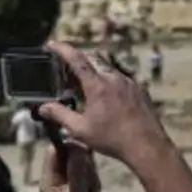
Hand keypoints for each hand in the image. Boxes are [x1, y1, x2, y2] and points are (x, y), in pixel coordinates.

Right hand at [38, 42, 169, 167]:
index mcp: (98, 85)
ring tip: (81, 84)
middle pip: (93, 58)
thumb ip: (60, 115)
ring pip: (107, 67)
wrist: (148, 147)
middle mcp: (115, 79)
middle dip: (77, 58)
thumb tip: (43, 108)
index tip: (51, 44)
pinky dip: (107, 79)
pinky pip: (119, 78)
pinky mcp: (139, 91)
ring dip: (92, 70)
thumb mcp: (80, 129)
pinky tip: (103, 95)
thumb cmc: (113, 139)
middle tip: (64, 67)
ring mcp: (130, 83)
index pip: (77, 59)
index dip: (62, 49)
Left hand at [41, 142, 99, 191]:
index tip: (87, 155)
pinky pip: (87, 179)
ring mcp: (66, 183)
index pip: (56, 149)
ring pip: (83, 168)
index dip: (71, 146)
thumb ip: (78, 174)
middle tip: (88, 186)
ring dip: (91, 179)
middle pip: (73, 156)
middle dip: (86, 167)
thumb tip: (79, 148)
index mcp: (50, 177)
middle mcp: (57, 177)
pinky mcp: (74, 190)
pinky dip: (92, 187)